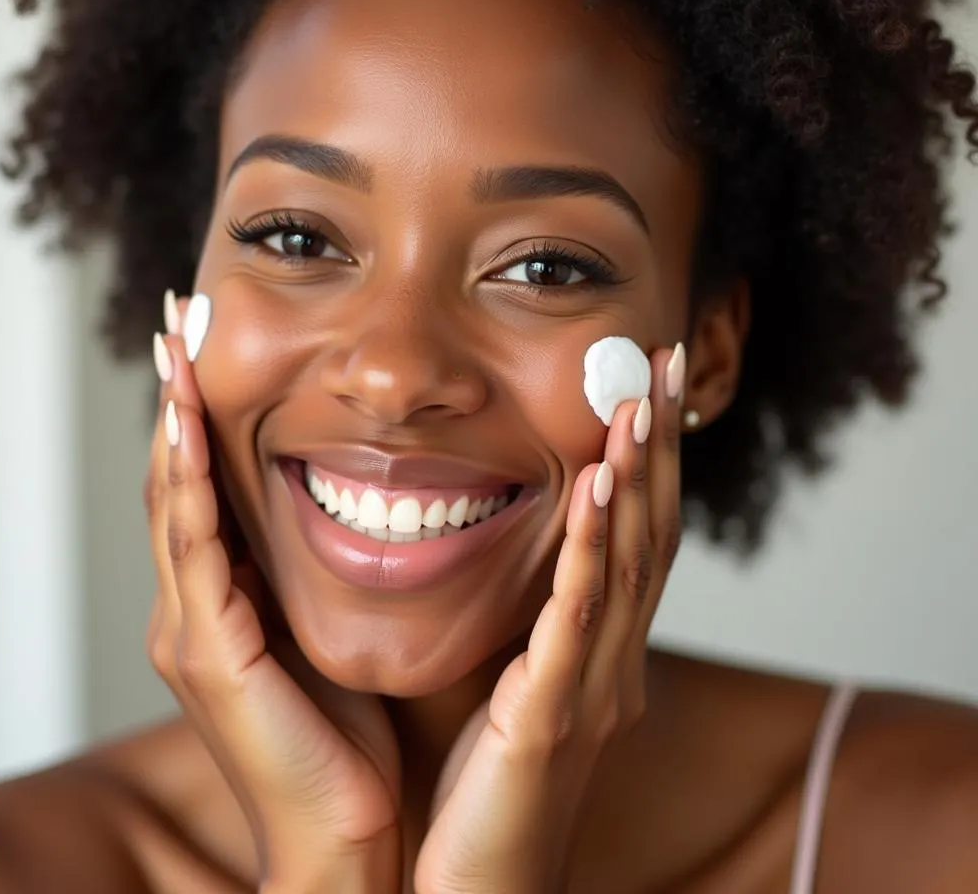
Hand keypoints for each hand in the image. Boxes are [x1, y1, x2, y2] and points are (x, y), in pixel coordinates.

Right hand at [144, 294, 401, 892]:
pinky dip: (191, 487)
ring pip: (174, 505)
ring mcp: (193, 631)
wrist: (349, 832)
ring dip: (175, 425)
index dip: (204, 415)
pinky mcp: (209, 655)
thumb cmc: (348, 731)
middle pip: (177, 481)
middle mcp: (195, 607)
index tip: (211, 343)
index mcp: (225, 599)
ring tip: (175, 351)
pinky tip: (190, 432)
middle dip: (177, 399)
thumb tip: (364, 499)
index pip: (206, 487)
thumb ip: (321, 573)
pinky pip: (195, 553)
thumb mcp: (330, 628)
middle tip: (179, 319)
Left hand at [414, 345, 684, 893]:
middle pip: (650, 531)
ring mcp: (591, 688)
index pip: (639, 535)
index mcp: (601, 651)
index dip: (651, 458)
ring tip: (639, 401)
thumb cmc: (485, 792)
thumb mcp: (512, 688)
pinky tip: (598, 488)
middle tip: (667, 361)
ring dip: (638, 477)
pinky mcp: (552, 717)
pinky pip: (577, 618)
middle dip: (660, 444)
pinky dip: (593, 549)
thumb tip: (516, 553)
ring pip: (630, 564)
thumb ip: (527, 623)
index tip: (650, 385)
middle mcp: (613, 661)